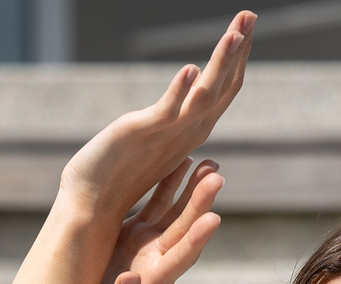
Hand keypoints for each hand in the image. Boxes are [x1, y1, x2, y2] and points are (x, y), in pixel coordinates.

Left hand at [59, 10, 254, 221]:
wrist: (90, 208)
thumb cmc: (114, 177)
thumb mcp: (151, 140)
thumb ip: (170, 120)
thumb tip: (186, 93)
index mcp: (188, 135)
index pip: (221, 94)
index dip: (235, 62)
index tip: (244, 30)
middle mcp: (185, 136)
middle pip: (221, 90)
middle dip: (237, 52)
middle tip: (250, 15)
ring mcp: (167, 137)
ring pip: (203, 97)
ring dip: (220, 64)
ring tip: (234, 34)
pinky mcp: (143, 136)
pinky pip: (167, 112)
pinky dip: (179, 92)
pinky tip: (188, 69)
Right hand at [78, 157, 223, 283]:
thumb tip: (131, 282)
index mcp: (155, 282)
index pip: (180, 259)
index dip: (196, 240)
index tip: (214, 220)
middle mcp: (158, 259)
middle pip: (184, 229)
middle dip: (200, 203)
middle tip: (217, 176)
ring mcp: (150, 244)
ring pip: (175, 212)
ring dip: (192, 188)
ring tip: (210, 163)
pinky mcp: (137, 233)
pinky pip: (156, 204)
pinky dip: (167, 184)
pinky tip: (180, 161)